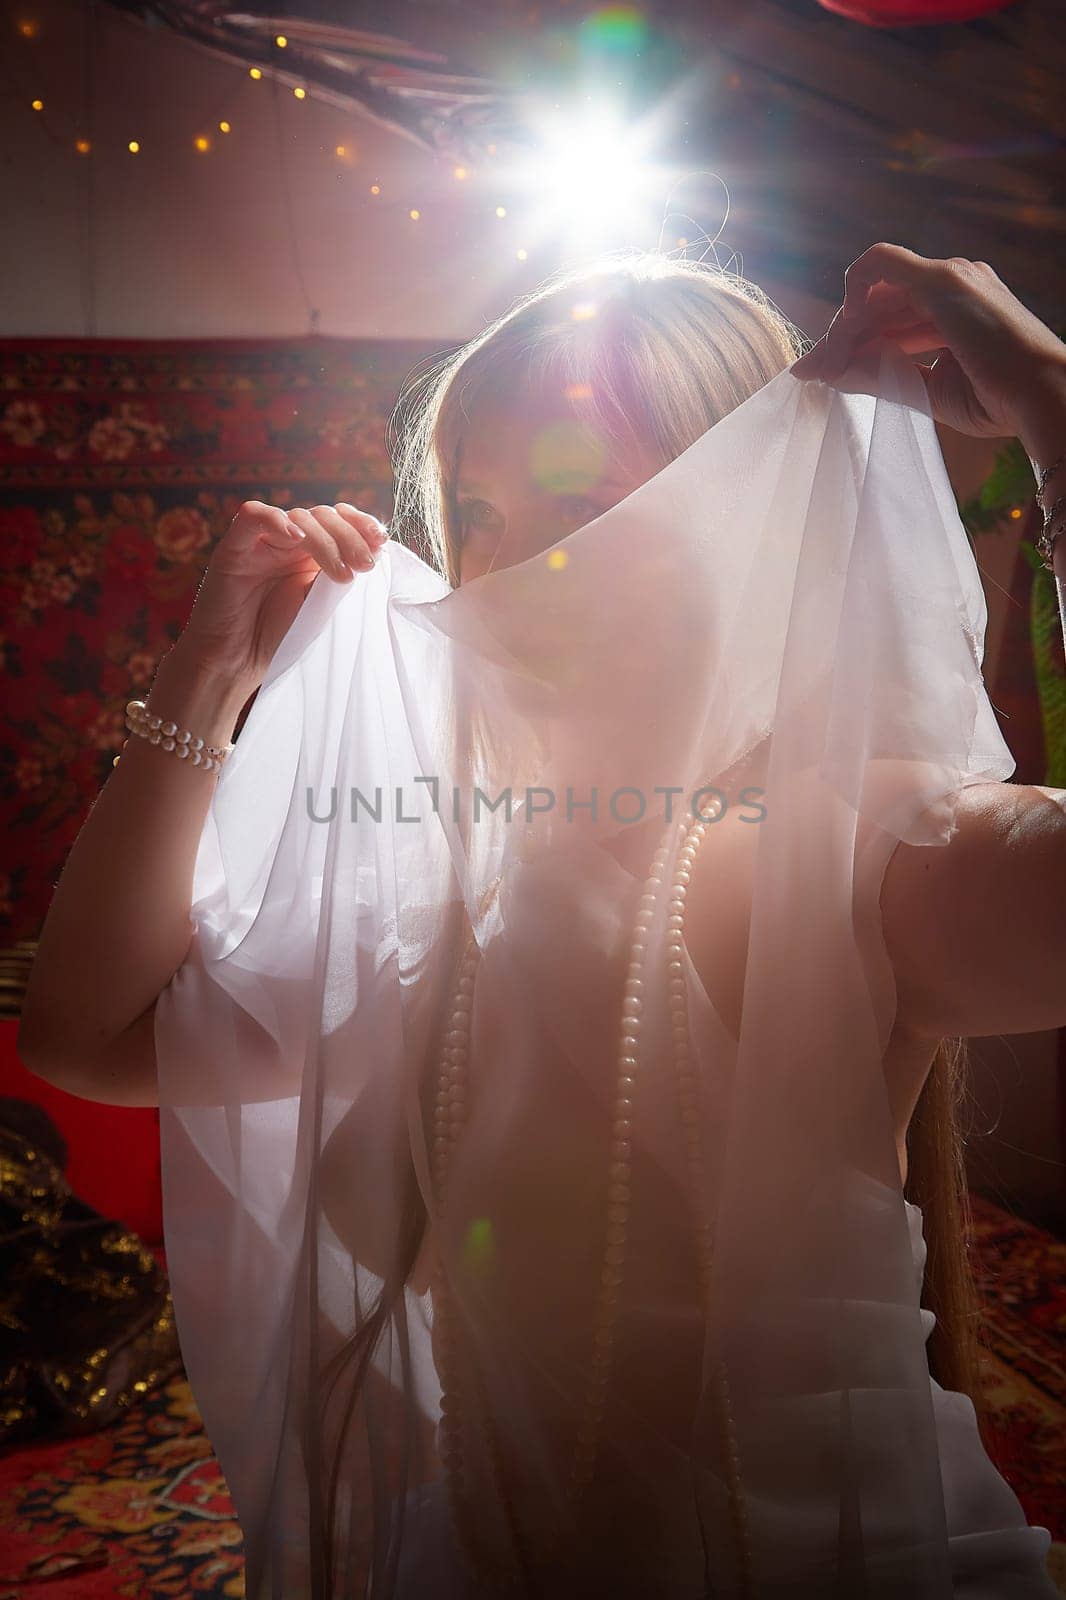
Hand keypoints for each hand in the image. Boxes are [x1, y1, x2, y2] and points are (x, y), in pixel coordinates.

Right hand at [178, 500, 389, 687]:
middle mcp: (288, 541)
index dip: (361, 523)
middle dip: (350, 537)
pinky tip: (297, 539)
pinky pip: (252, 516)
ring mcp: (262, 541)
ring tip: (341, 574)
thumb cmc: (280, 636)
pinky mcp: (234, 547)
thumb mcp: (322, 604)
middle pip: (323, 516)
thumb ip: (341, 575)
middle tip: (365, 565)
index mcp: (311, 551)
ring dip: (325, 541)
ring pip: (297, 517)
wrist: (237, 661)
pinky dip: (277, 521)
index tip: (381, 542)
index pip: (339, 520)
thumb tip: (376, 549)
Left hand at [791, 243, 1065, 446]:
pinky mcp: (942, 279)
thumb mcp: (927, 389)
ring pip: (873, 289)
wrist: (1040, 397)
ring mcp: (949, 276)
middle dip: (839, 337)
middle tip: (814, 372)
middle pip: (875, 301)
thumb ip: (881, 376)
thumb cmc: (998, 400)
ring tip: (825, 366)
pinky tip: (847, 329)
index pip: (888, 316)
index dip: (851, 342)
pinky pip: (879, 264)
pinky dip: (853, 293)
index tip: (824, 373)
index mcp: (955, 307)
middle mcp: (952, 283)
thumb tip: (829, 373)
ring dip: (842, 329)